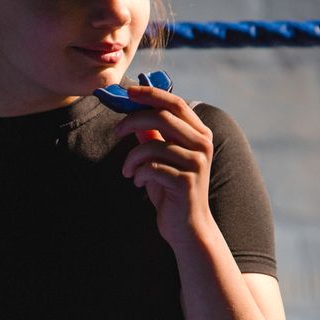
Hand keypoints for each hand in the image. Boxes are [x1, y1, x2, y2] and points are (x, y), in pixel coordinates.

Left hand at [114, 83, 214, 251]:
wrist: (187, 227)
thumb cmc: (172, 191)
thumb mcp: (161, 159)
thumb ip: (153, 136)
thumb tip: (134, 112)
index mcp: (200, 134)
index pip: (175, 104)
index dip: (151, 94)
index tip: (128, 92)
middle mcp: (202, 145)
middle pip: (162, 117)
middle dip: (133, 121)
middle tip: (117, 132)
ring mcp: (196, 163)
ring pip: (152, 145)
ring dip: (132, 157)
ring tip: (128, 170)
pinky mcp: (185, 182)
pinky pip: (151, 167)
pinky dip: (138, 173)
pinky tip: (138, 183)